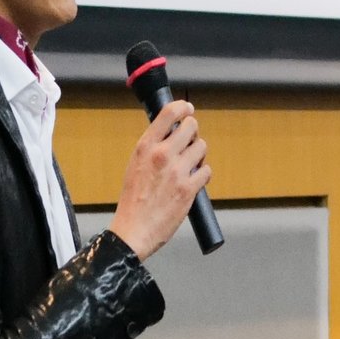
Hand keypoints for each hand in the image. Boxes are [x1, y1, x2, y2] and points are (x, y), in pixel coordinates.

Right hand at [111, 98, 208, 259]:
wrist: (133, 230)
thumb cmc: (133, 200)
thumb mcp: (135, 165)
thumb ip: (152, 147)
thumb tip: (170, 133)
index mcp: (145, 147)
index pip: (168, 113)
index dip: (183, 108)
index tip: (188, 109)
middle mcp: (162, 155)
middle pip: (191, 127)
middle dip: (193, 133)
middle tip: (189, 142)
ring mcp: (177, 172)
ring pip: (202, 147)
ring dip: (199, 154)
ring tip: (190, 164)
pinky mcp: (189, 189)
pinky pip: (206, 170)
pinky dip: (203, 174)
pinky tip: (194, 180)